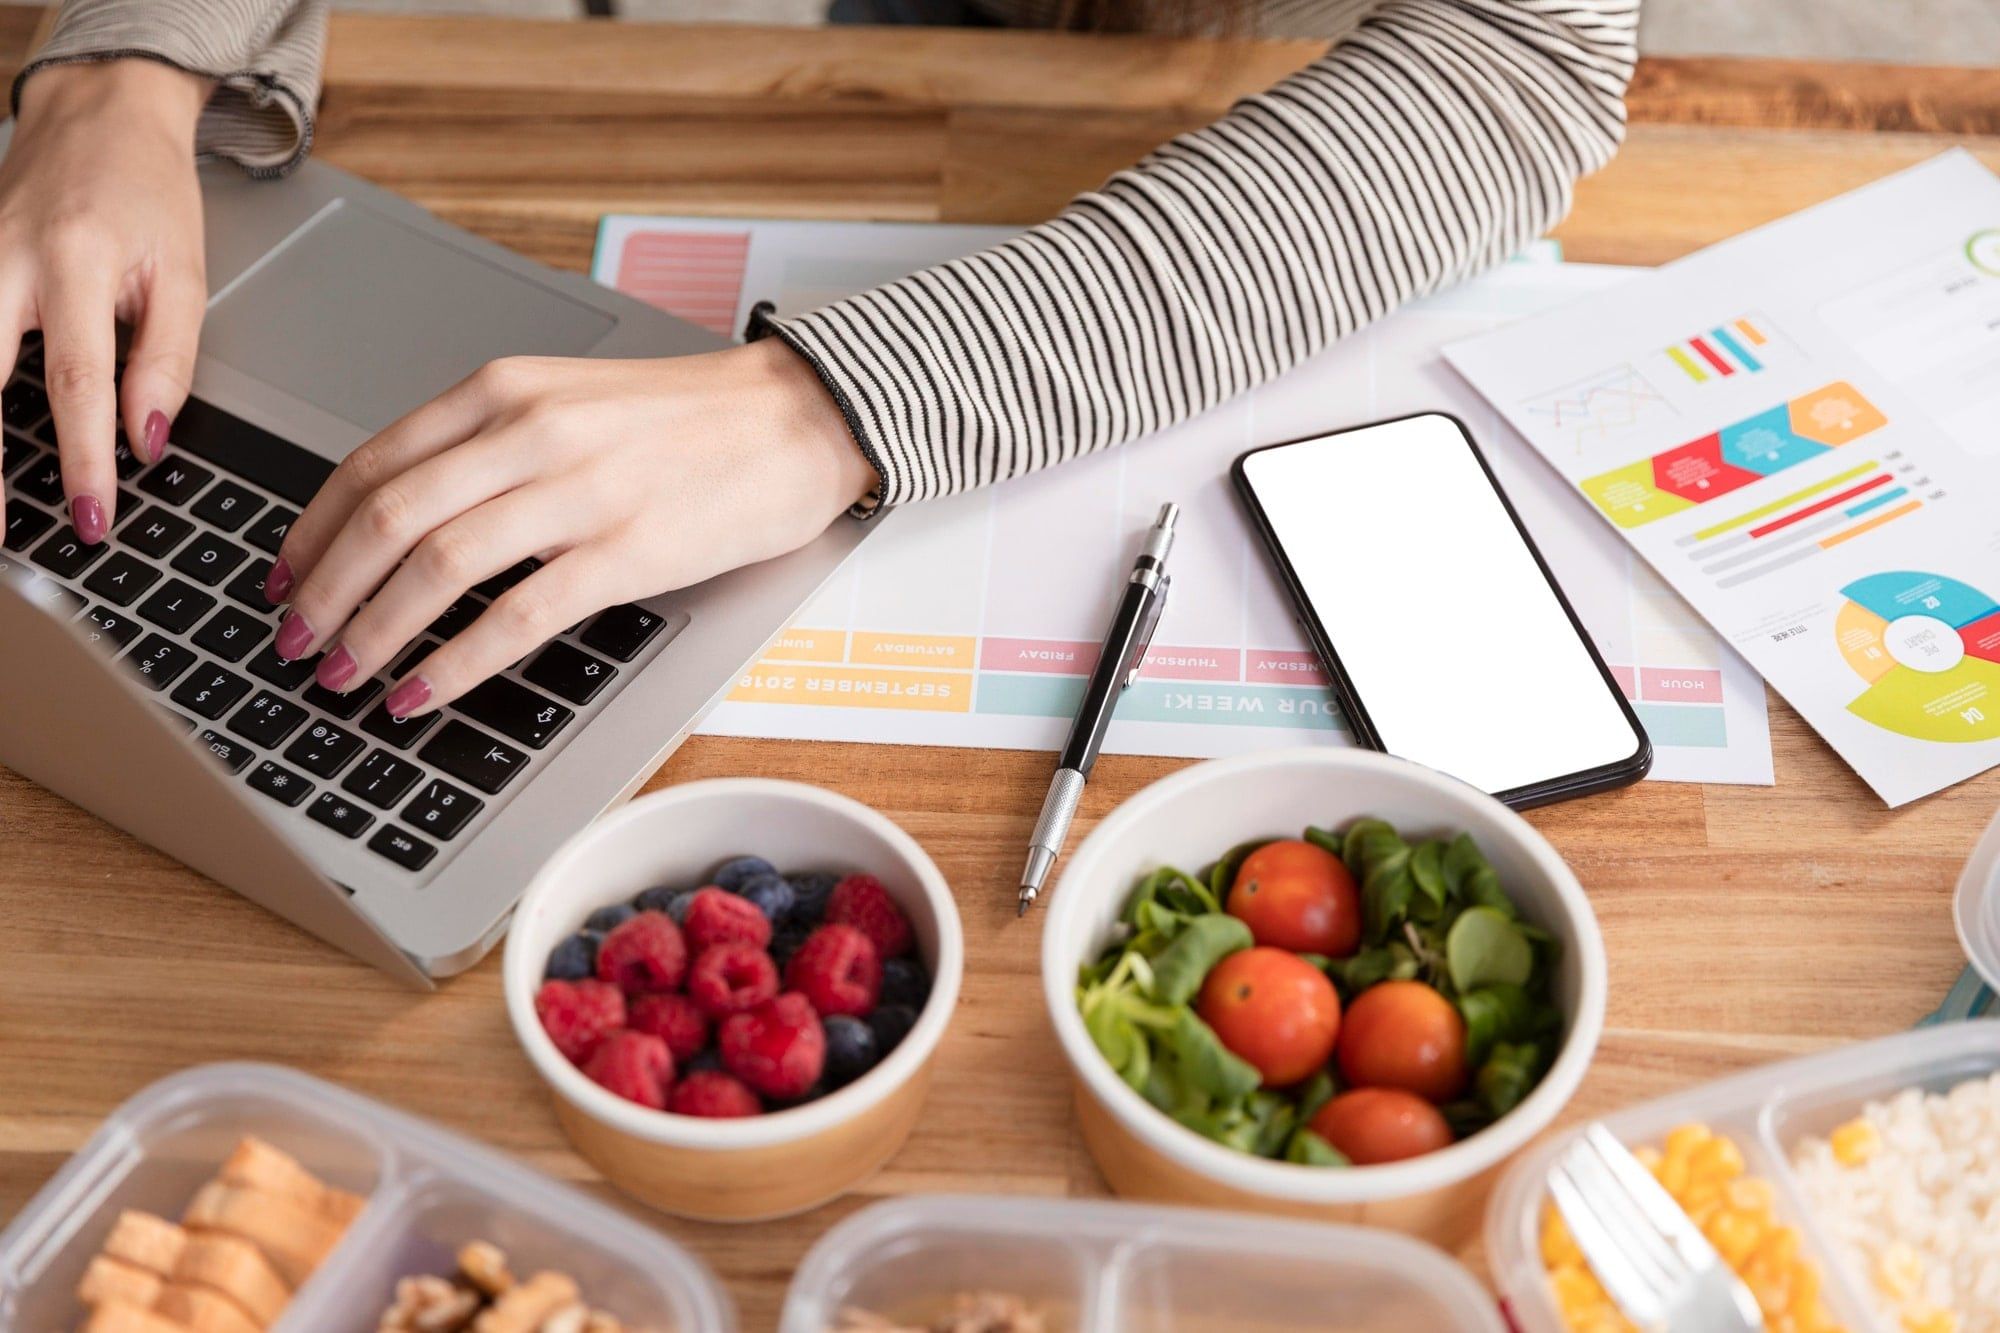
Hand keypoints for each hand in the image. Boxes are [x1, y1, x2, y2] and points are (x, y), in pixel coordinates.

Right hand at [2, 60, 211, 540]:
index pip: (77, 382)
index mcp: (75, 261)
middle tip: (4, 535)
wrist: (96, 115)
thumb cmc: (146, 194)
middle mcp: (4, 262)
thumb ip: (167, 360)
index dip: (85, 459)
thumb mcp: (184, 274)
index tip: (94, 516)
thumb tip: (148, 441)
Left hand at [268, 338, 875, 716]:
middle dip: (323, 594)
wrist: (798, 418)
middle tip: (295, 643)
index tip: (284, 579)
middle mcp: (529, 433)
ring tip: (346, 675)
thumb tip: (407, 518)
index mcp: (504, 392)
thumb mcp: (569, 401)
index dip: (311, 533)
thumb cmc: (690, 419)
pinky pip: (518, 616)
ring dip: (374, 632)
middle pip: (387, 519)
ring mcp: (578, 492)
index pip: (372, 464)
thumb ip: (490, 444)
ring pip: (436, 568)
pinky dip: (456, 663)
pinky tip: (425, 692)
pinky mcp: (628, 551)